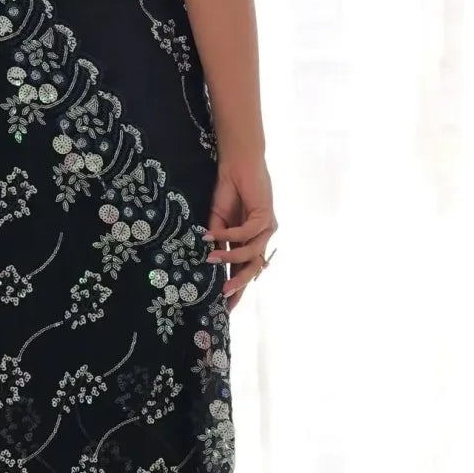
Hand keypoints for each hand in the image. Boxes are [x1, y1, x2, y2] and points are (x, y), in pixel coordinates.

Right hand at [203, 154, 276, 311]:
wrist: (238, 164)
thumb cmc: (228, 190)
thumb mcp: (217, 221)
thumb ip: (216, 241)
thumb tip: (207, 263)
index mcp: (248, 242)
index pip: (243, 270)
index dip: (235, 289)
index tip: (224, 308)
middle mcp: (260, 238)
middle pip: (253, 268)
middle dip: (239, 283)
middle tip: (223, 295)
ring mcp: (266, 228)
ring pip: (252, 253)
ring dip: (230, 257)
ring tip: (211, 260)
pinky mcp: (266, 216)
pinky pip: (247, 233)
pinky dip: (229, 235)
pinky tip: (213, 234)